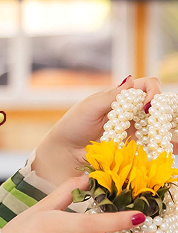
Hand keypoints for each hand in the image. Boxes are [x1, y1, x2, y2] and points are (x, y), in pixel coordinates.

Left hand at [33, 74, 161, 185]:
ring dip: (169, 129)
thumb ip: (112, 97)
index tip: (150, 104)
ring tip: (174, 141)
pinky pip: (152, 144)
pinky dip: (163, 146)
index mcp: (121, 96)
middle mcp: (130, 110)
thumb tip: (132, 81)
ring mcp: (133, 129)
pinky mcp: (132, 147)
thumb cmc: (73, 125)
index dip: (153, 91)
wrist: (64, 151)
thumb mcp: (90, 107)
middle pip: (157, 105)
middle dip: (167, 111)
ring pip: (158, 125)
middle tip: (168, 121)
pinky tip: (173, 150)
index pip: (147, 85)